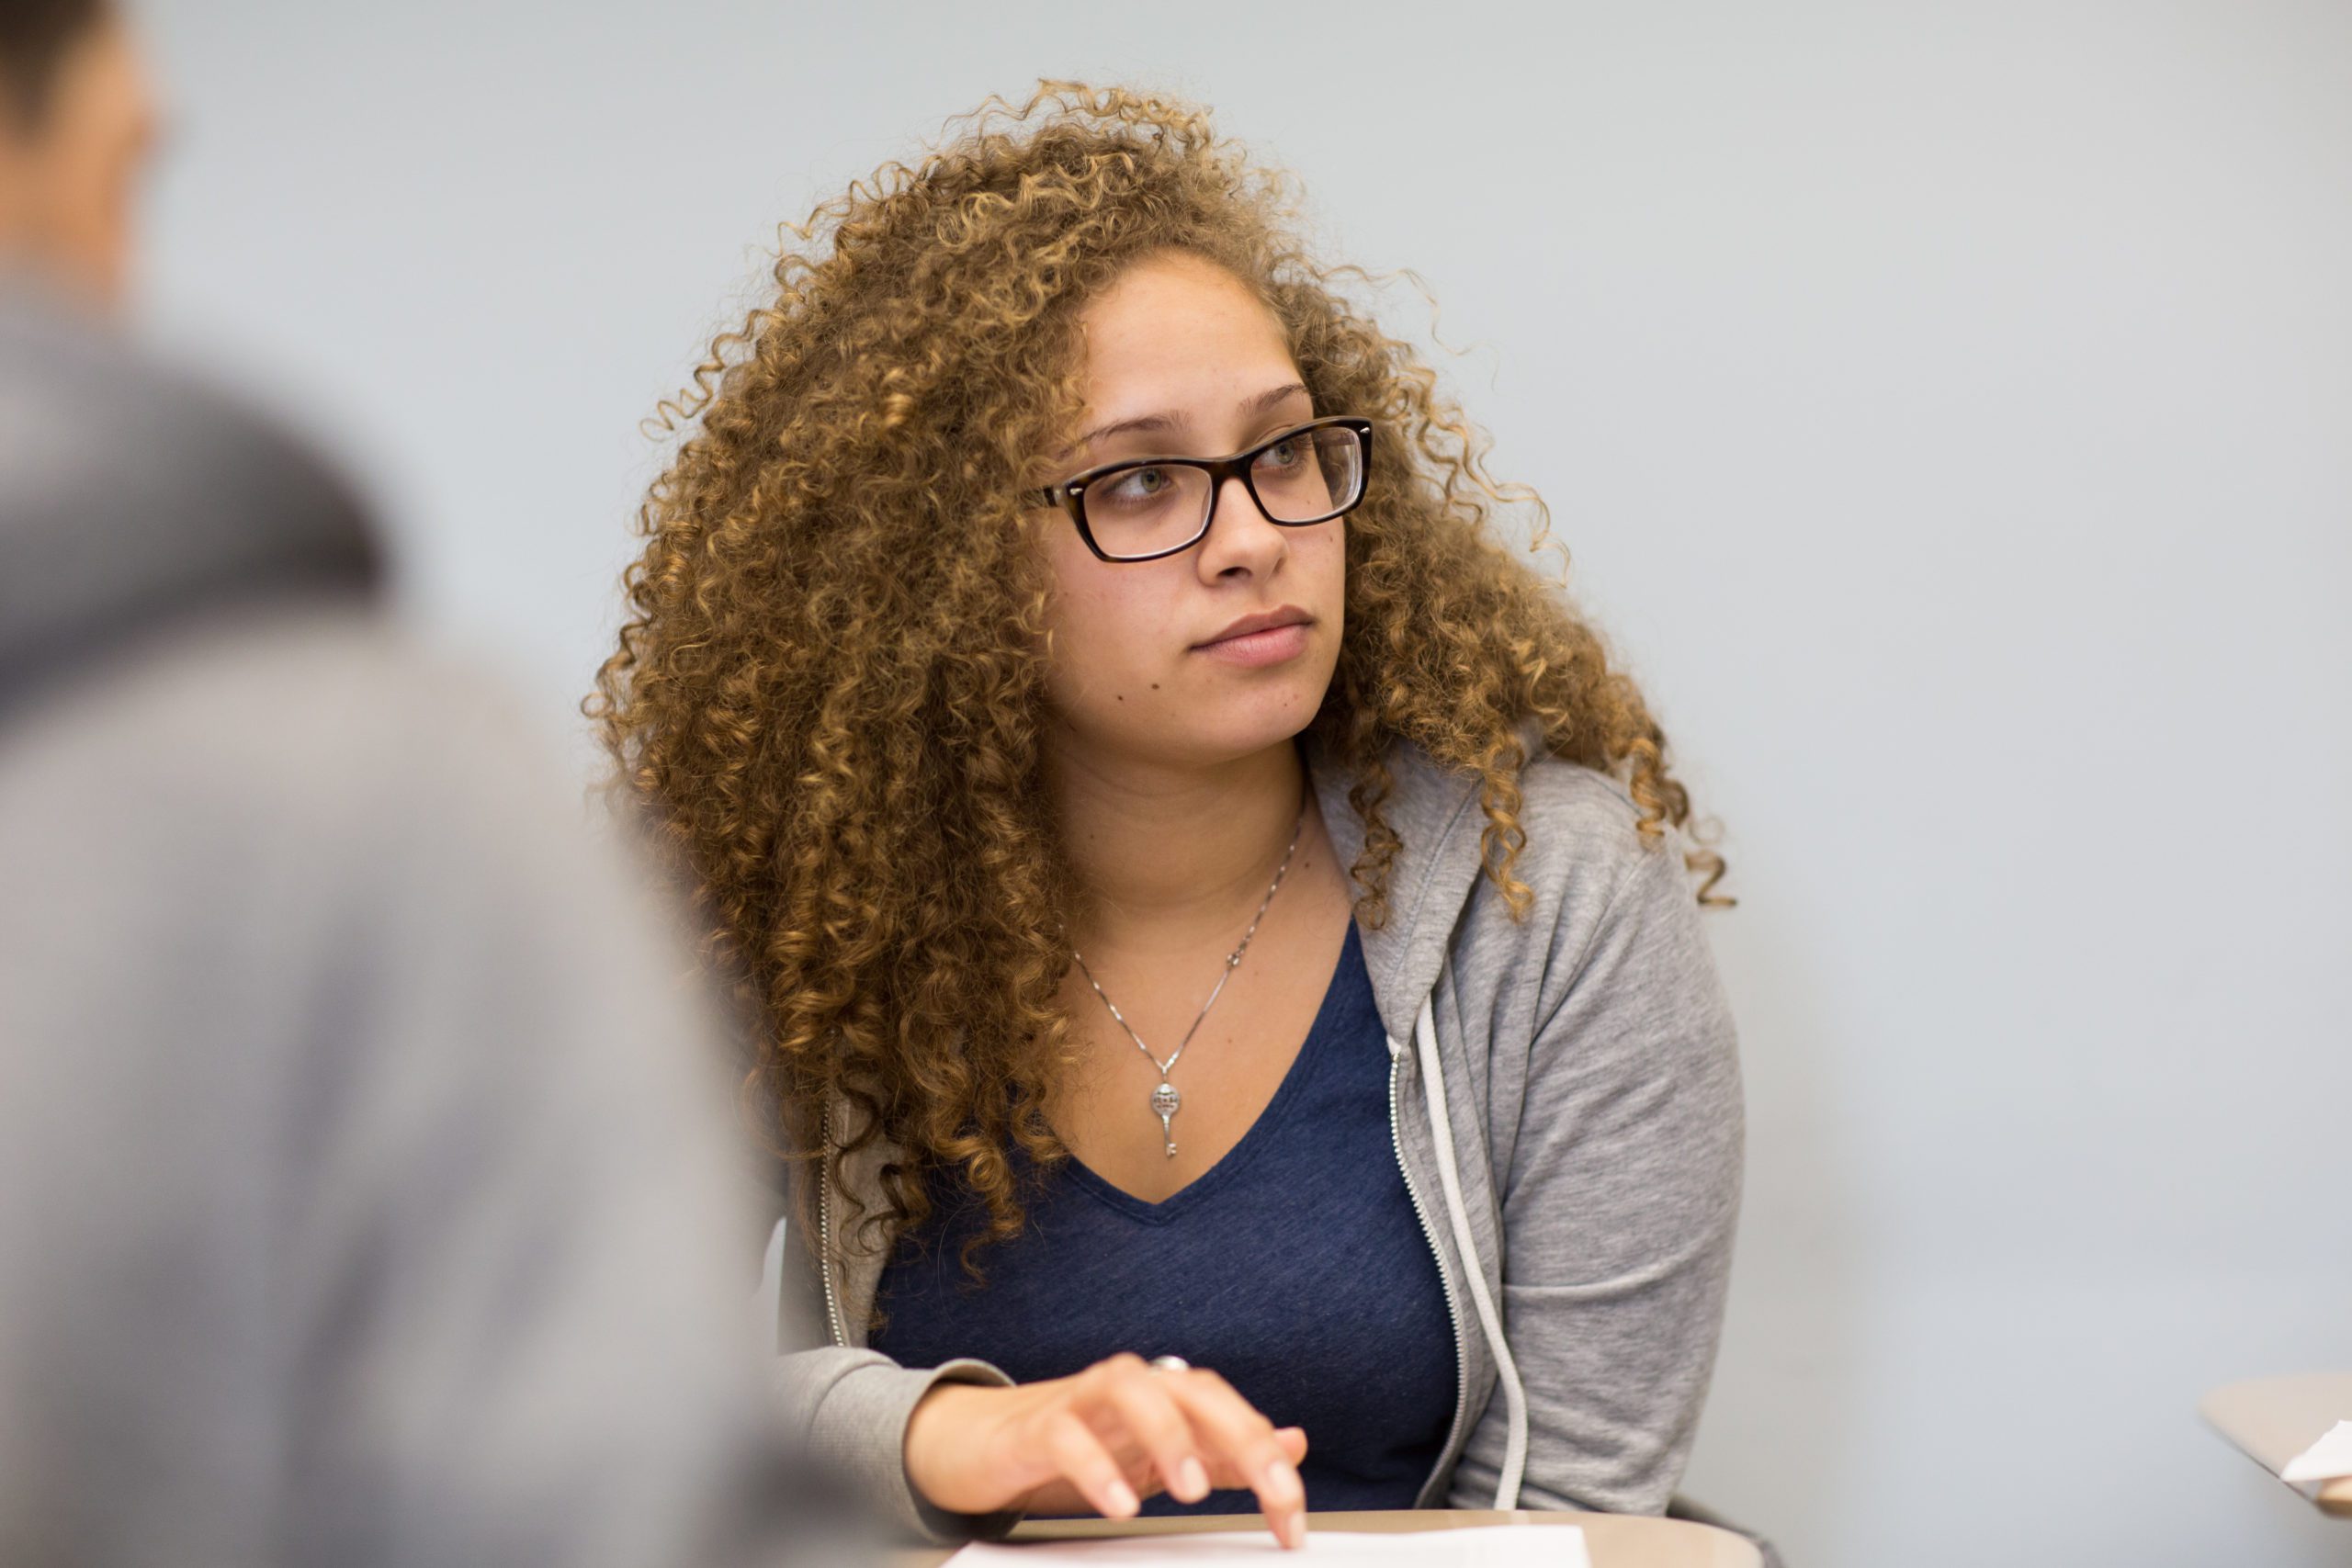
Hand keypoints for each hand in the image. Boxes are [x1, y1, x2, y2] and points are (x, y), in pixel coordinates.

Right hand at [904, 1353, 1309, 1547]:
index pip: (1230, 1412)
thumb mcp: (1161, 1454)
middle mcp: (1131, 1387)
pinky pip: (1067, 1434)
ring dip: (1168, 1433)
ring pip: (1130, 1386)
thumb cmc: (1081, 1443)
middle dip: (1239, 1436)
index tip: (1291, 1522)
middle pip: (1193, 1389)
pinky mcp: (1037, 1427)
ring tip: (1192, 1490)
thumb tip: (1294, 1443)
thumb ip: (1225, 1450)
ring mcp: (1082, 1401)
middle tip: (1272, 1491)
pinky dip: (1095, 1466)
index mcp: (1165, 1395)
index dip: (1269, 1461)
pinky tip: (1119, 1504)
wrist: (986, 1443)